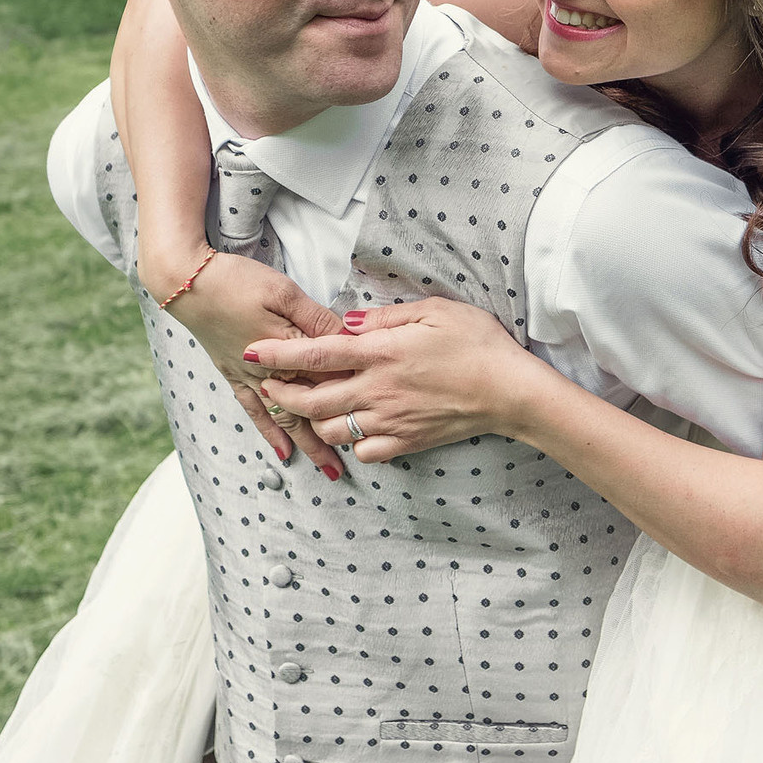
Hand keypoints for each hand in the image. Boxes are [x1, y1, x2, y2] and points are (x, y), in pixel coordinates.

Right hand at [153, 248, 350, 481]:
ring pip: (287, 418)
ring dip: (309, 443)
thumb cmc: (238, 282)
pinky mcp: (234, 375)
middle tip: (363, 456)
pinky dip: (270, 433)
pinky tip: (283, 453)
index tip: (378, 407)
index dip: (353, 390)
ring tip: (329, 467)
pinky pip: (255, 412)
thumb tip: (346, 338)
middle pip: (312, 407)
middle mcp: (271, 372)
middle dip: (336, 432)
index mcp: (289, 350)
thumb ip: (316, 319)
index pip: (329, 377)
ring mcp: (251, 377)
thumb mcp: (284, 293)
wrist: (187, 285)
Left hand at [245, 300, 555, 465]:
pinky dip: (351, 443)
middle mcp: (377, 390)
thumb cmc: (477, 342)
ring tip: (311, 405)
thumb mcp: (433, 310)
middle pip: (310, 399)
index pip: (315, 353)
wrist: (510, 391)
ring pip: (330, 429)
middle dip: (282, 393)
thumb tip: (345, 322)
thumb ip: (383, 318)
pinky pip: (363, 452)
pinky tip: (355, 429)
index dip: (278, 354)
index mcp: (381, 353)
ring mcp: (389, 421)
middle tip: (272, 385)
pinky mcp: (405, 443)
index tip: (253, 352)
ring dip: (314, 418)